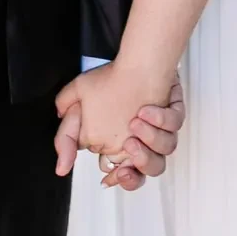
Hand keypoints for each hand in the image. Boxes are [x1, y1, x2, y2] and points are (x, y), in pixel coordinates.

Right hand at [54, 68, 184, 188]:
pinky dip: (163, 119)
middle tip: (130, 147)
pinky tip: (147, 110)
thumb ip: (65, 140)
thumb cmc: (104, 84)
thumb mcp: (76, 110)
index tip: (116, 172)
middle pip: (152, 168)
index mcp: (123, 148)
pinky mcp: (173, 112)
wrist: (127, 58)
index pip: (126, 175)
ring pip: (166, 148)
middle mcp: (145, 142)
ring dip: (152, 138)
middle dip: (142, 162)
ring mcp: (161, 128)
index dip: (123, 178)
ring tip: (136, 122)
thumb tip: (61, 169)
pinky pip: (175, 122)